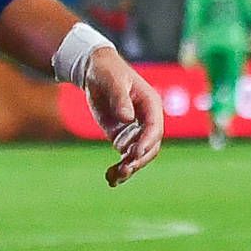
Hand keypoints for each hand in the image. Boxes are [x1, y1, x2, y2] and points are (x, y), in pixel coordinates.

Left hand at [84, 43, 163, 183]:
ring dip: (129, 168)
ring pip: (139, 155)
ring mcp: (135, 130)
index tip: (132, 154)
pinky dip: (120, 168)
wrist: (95, 71)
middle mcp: (147, 120)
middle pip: (150, 146)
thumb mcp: (113, 81)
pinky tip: (110, 178)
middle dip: (138, 160)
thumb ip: (120, 98)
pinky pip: (126, 156)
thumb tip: (127, 117)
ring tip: (114, 178)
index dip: (146, 142)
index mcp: (151, 104)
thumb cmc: (107, 71)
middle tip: (123, 170)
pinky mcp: (122, 137)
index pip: (155, 128)